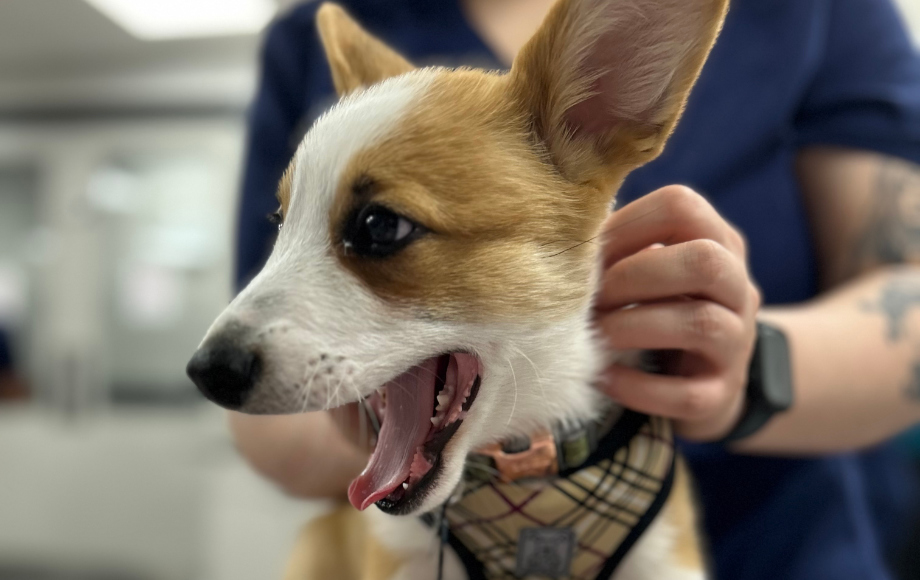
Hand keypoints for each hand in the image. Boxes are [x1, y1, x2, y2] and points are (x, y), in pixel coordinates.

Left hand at [594, 186, 760, 441]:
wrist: (706, 378)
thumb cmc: (660, 308)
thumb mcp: (650, 271)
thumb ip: (617, 252)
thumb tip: (557, 246)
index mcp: (716, 242)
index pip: (681, 207)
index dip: (626, 225)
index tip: (588, 253)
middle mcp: (738, 288)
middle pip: (704, 261)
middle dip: (633, 277)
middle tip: (591, 299)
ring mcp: (737, 344)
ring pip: (701, 323)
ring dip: (632, 327)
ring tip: (592, 336)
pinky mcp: (721, 395)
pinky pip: (687, 394)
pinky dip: (637, 386)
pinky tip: (603, 378)